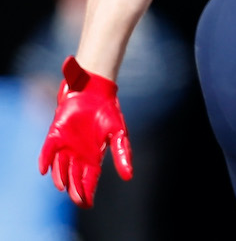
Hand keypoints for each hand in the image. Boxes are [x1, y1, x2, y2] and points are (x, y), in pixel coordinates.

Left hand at [38, 56, 132, 206]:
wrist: (95, 92)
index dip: (87, 192)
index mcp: (94, 157)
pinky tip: (45, 169)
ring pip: (60, 168)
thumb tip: (129, 176)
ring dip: (61, 177)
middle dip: (75, 189)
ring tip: (63, 186)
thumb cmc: (109, 113)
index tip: (87, 204)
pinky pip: (48, 151)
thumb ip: (123, 154)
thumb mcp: (119, 134)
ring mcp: (65, 146)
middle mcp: (78, 155)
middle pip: (74, 178)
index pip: (89, 180)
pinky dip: (45, 160)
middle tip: (77, 199)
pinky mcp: (55, 135)